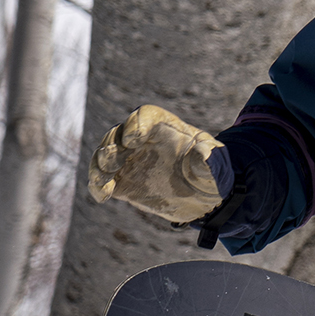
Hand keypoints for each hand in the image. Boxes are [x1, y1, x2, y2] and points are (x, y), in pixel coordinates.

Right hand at [88, 103, 223, 222]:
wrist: (206, 199)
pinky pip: (104, 179)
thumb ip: (209, 159)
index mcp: (166, 129)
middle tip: (113, 161)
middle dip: (112, 144)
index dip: (136, 124)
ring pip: (106, 154)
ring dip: (99, 164)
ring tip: (103, 179)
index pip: (146, 116)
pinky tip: (102, 196)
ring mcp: (131, 161)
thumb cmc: (213, 175)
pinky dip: (98, 185)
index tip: (133, 139)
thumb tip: (203, 153)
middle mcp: (144, 141)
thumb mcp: (216, 167)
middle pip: (118, 133)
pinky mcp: (124, 182)